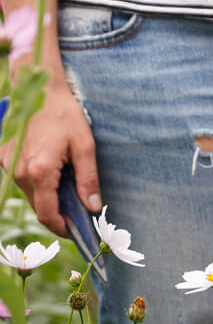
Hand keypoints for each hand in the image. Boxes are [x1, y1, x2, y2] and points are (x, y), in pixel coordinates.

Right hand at [12, 82, 98, 235]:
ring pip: (29, 194)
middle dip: (57, 214)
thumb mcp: (85, 146)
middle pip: (37, 206)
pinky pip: (21, 180)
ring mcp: (7, 164)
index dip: (62, 227)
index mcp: (39, 170)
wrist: (39, 91)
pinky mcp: (4, 157)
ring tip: (69, 189)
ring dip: (47, 198)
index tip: (76, 232)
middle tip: (78, 214)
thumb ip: (88, 179)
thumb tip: (92, 206)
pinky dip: (37, 183)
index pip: (47, 213)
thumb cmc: (65, 115)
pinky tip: (53, 173)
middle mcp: (18, 171)